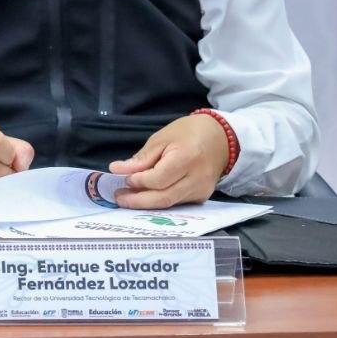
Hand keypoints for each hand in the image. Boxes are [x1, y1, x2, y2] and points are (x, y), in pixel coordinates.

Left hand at [109, 114, 229, 208]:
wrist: (220, 138)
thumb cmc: (187, 133)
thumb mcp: (161, 138)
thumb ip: (141, 158)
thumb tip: (116, 170)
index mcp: (186, 158)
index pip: (158, 179)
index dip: (139, 181)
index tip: (124, 177)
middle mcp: (197, 178)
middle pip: (163, 197)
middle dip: (138, 200)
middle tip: (119, 197)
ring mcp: (201, 190)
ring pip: (169, 203)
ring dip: (146, 203)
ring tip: (128, 197)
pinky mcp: (202, 197)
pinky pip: (177, 203)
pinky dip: (159, 200)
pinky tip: (146, 195)